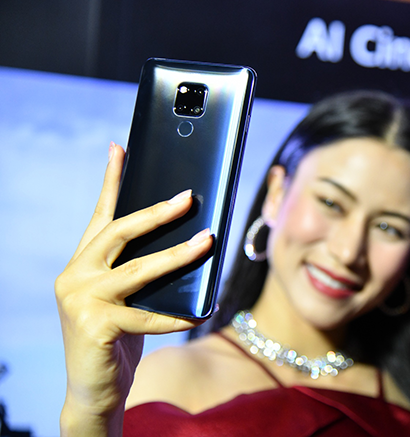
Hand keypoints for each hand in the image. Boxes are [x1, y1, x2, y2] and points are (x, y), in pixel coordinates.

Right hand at [55, 143, 212, 435]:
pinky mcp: (94, 327)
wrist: (92, 388)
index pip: (100, 215)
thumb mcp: (127, 299)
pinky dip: (176, 316)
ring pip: (138, 270)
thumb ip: (142, 272)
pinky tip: (198, 313)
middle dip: (157, 212)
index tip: (121, 148)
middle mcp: (75, 276)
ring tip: (208, 240)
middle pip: (119, 233)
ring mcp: (80, 301)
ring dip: (178, 255)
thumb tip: (191, 242)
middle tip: (189, 197)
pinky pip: (146, 316)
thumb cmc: (117, 339)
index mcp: (83, 263)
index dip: (112, 181)